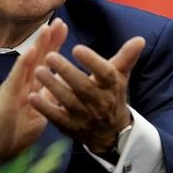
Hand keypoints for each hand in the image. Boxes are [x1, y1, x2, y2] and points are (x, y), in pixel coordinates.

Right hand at [0, 18, 67, 160]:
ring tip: (46, 28)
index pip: (45, 62)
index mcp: (32, 87)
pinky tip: (31, 51)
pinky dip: (23, 64)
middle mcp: (23, 83)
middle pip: (38, 57)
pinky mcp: (7, 96)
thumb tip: (65, 89)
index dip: (54, 45)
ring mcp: (14, 88)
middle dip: (49, 39)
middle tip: (59, 20)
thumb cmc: (15, 133)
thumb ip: (49, 100)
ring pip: (27, 62)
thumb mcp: (40, 114)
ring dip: (37, 45)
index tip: (63, 27)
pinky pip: (16, 78)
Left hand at [29, 36, 145, 152]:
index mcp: (112, 87)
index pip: (105, 73)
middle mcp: (100, 103)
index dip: (92, 61)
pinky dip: (45, 109)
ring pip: (68, 102)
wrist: (110, 132)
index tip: (77, 47)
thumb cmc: (111, 95)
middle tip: (50, 56)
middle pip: (84, 87)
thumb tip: (140, 39)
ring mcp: (85, 117)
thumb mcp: (120, 77)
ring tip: (38, 71)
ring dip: (53, 87)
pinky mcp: (71, 128)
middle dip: (67, 72)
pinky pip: (57, 118)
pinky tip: (32, 96)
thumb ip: (126, 57)